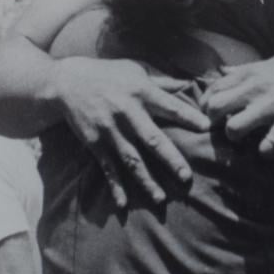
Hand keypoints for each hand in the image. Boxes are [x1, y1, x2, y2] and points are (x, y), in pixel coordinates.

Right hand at [52, 57, 210, 206]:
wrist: (67, 83)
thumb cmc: (108, 74)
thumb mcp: (135, 70)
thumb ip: (161, 83)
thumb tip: (188, 86)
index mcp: (141, 92)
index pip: (169, 106)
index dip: (188, 116)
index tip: (207, 127)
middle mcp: (127, 113)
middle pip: (152, 139)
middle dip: (170, 159)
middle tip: (186, 176)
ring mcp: (110, 130)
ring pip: (131, 159)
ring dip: (146, 180)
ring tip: (160, 198)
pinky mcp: (95, 143)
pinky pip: (108, 168)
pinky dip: (115, 186)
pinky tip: (123, 204)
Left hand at [201, 53, 273, 156]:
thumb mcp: (273, 63)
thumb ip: (247, 70)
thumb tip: (224, 72)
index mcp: (252, 73)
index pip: (214, 88)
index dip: (208, 105)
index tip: (214, 115)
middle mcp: (257, 88)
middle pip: (215, 109)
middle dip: (215, 123)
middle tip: (226, 128)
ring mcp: (272, 107)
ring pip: (233, 129)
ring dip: (237, 139)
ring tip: (248, 139)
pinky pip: (265, 146)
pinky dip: (265, 152)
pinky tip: (272, 148)